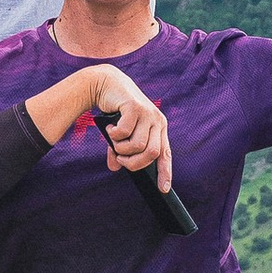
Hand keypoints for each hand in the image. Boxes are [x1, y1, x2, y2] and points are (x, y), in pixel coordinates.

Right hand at [89, 72, 172, 190]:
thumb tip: (114, 167)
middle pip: (151, 153)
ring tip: (113, 140)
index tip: (162, 189)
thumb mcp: (119, 134)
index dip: (165, 172)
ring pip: (138, 145)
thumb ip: (119, 150)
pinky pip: (125, 132)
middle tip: (119, 158)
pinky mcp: (135, 107)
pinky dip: (114, 135)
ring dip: (121, 148)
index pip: (165, 154)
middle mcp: (157, 120)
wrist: (106, 83)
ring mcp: (148, 113)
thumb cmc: (115, 110)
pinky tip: (110, 127)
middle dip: (133, 162)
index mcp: (159, 128)